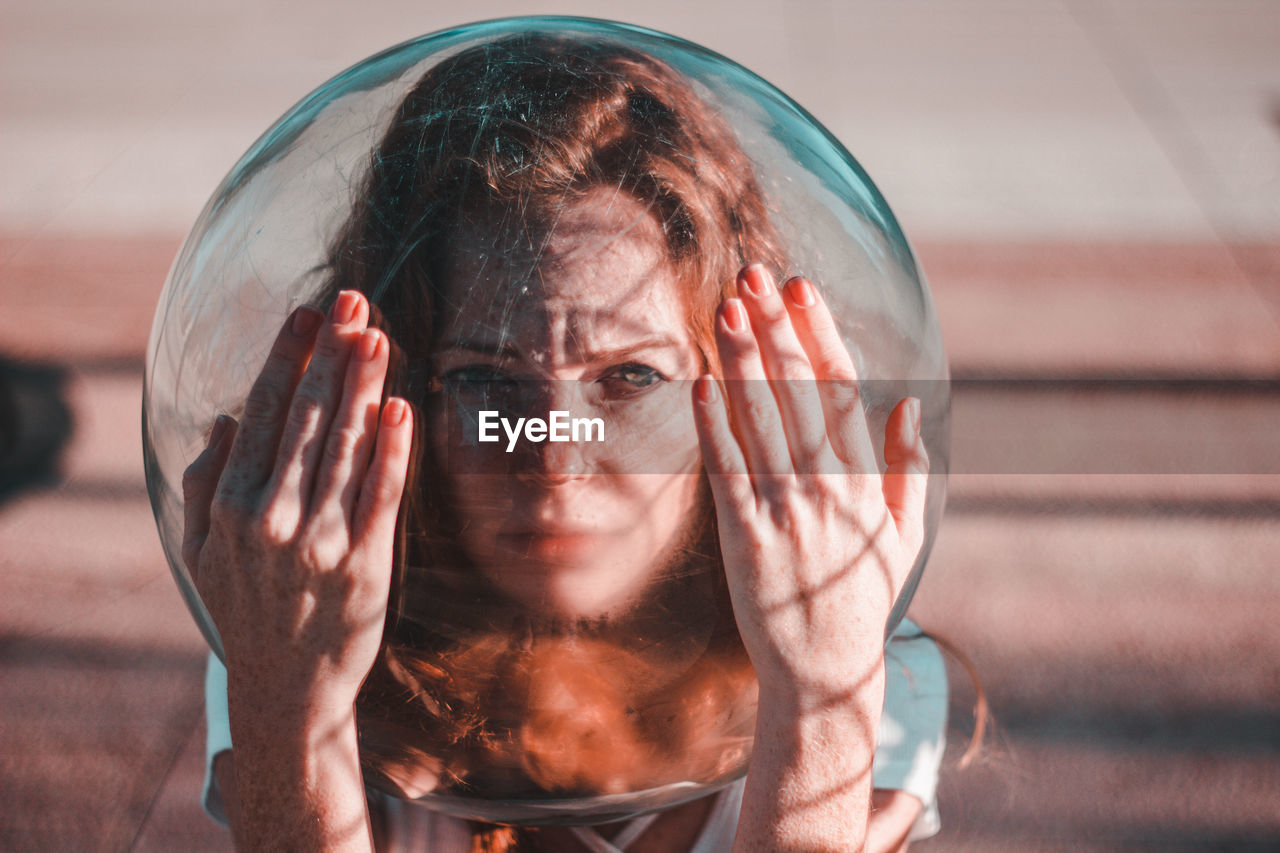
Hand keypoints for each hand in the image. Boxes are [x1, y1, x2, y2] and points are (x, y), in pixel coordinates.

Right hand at [180, 290, 413, 715]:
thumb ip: (206, 483)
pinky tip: (402, 407)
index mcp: (232, 506)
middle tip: (355, 303)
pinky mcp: (368, 564)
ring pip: (349, 445)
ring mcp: (324, 541)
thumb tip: (226, 419)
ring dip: (366, 385)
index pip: (264, 413)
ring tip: (379, 337)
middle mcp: (275, 518)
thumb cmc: (245, 610)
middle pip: (310, 417)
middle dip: (333, 354)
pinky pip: (383, 493)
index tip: (308, 316)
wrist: (287, 689)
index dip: (289, 358)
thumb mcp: (202, 551)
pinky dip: (394, 448)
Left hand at [692, 264, 928, 702]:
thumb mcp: (905, 534)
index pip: (840, 391)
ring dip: (742, 361)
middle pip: (796, 393)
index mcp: (865, 480)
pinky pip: (728, 472)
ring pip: (761, 421)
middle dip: (774, 329)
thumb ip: (906, 466)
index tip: (801, 290)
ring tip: (725, 309)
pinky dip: (714, 427)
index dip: (818, 336)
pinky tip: (702, 385)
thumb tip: (905, 403)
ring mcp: (785, 511)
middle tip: (752, 275)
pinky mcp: (745, 538)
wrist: (826, 670)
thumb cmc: (861, 596)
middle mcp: (826, 487)